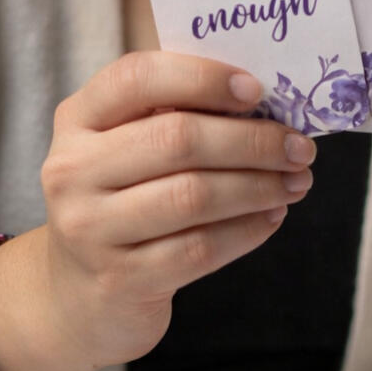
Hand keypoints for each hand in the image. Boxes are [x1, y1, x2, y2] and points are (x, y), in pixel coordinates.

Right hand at [38, 49, 314, 370]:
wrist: (78, 293)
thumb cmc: (122, 197)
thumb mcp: (127, 144)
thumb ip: (175, 112)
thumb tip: (262, 101)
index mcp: (78, 118)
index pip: (137, 78)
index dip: (202, 78)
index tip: (256, 91)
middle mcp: (72, 169)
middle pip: (176, 139)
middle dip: (251, 141)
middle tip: (299, 147)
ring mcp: (90, 229)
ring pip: (193, 196)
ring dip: (258, 186)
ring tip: (295, 181)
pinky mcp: (120, 280)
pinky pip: (199, 249)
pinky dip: (247, 230)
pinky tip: (272, 217)